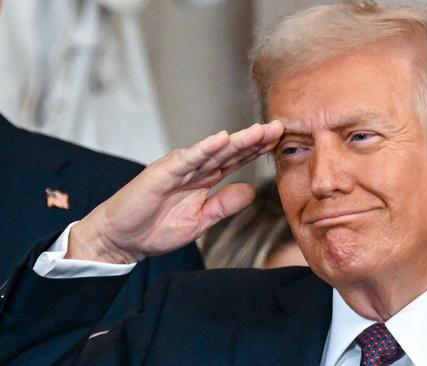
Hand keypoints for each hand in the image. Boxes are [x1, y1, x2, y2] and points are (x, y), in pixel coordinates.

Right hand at [67, 121, 283, 263]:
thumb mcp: (200, 221)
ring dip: (236, 140)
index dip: (257, 150)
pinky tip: (221, 139)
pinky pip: (187, 159)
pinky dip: (203, 149)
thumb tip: (252, 191)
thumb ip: (224, 205)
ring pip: (212, 151)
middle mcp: (194, 168)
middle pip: (230, 150)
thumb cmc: (156, 228)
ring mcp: (178, 168)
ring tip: (259, 130)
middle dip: (255, 139)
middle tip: (279, 127)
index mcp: (204, 179)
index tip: (281, 141)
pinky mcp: (162, 173)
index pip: (236, 160)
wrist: (121, 239)